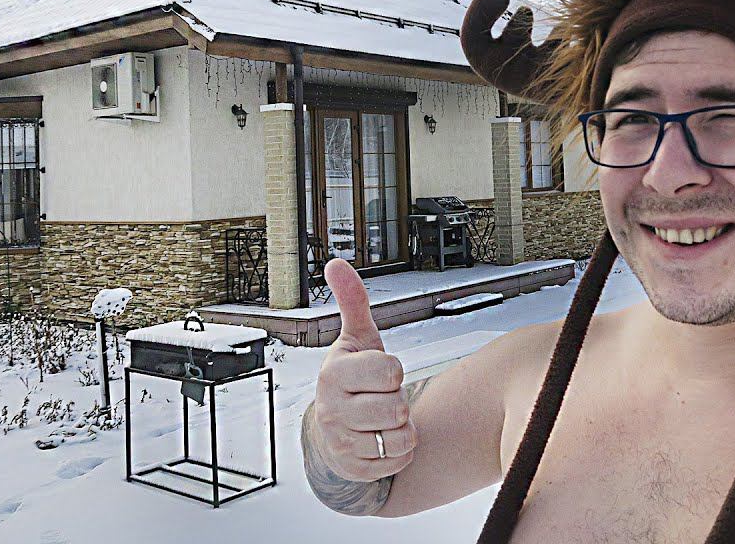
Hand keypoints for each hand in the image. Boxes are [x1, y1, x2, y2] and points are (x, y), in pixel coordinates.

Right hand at [309, 258, 416, 481]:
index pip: (389, 371)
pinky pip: (399, 460)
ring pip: (400, 437)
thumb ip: (352, 302)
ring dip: (403, 427)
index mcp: (333, 374)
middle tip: (382, 396)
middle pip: (396, 408)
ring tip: (385, 417)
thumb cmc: (352, 377)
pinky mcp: (355, 468)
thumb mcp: (356, 338)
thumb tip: (336, 264)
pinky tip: (383, 437)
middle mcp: (332, 410)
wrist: (332, 427)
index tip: (380, 371)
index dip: (393, 370)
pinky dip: (400, 450)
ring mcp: (341, 442)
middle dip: (398, 400)